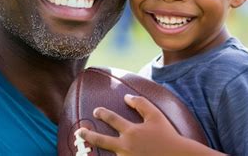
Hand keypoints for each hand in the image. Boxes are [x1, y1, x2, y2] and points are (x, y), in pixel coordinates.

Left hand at [76, 94, 220, 155]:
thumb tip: (126, 97)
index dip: (102, 113)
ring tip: (87, 150)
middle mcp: (125, 146)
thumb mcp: (156, 115)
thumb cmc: (167, 136)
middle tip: (80, 132)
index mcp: (131, 131)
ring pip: (108, 153)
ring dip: (97, 151)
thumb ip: (141, 103)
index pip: (111, 119)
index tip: (96, 111)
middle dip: (88, 135)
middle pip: (101, 140)